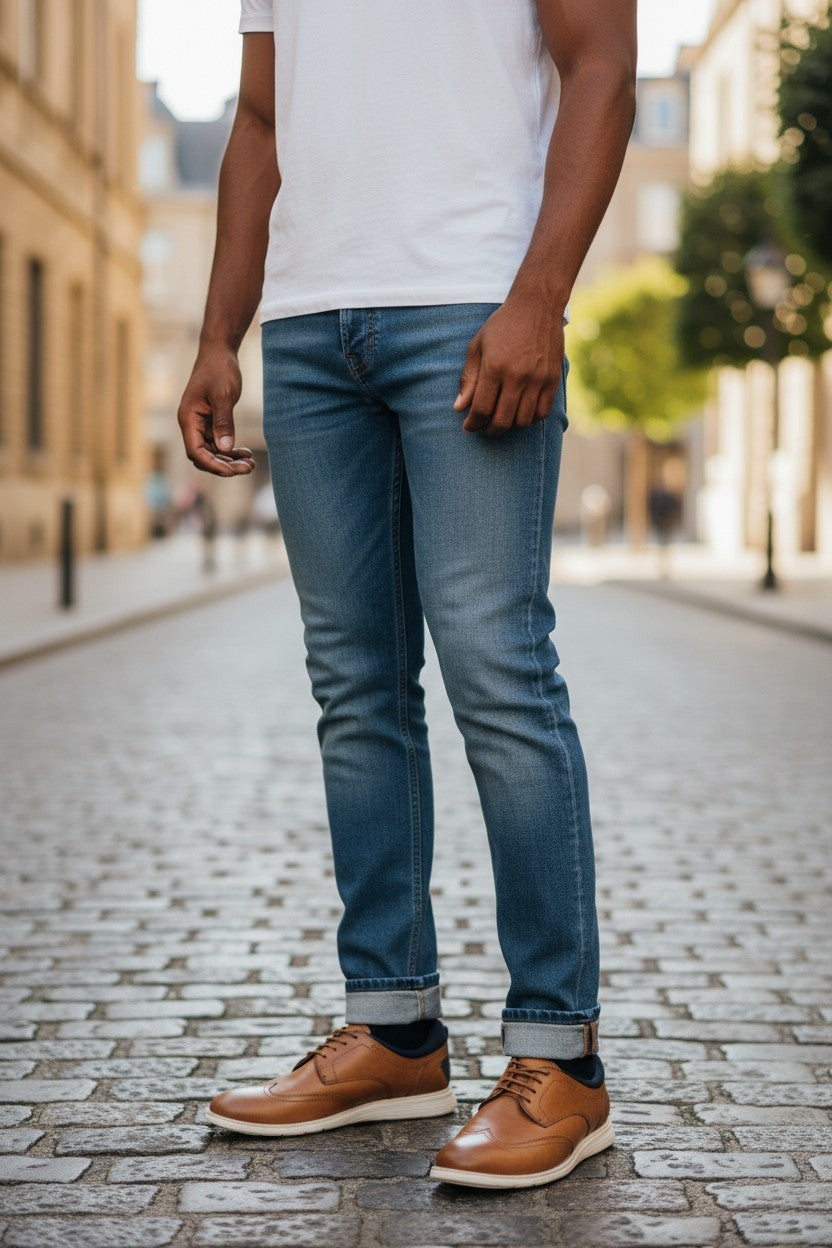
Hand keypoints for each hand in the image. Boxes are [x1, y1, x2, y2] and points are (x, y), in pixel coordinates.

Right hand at [177, 344, 255, 476]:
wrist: (219, 352)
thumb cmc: (218, 370)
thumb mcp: (223, 395)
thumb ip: (223, 422)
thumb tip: (225, 449)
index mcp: (188, 418)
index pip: (195, 452)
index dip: (213, 465)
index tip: (232, 471)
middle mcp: (191, 424)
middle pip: (204, 456)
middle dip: (224, 466)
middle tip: (248, 468)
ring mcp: (201, 424)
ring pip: (212, 452)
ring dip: (230, 460)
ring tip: (250, 464)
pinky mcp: (211, 422)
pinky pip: (219, 443)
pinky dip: (231, 450)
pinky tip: (246, 453)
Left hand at [454, 292, 564, 435]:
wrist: (537, 305)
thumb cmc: (502, 325)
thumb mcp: (478, 346)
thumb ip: (468, 378)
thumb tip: (459, 408)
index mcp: (494, 367)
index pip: (481, 409)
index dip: (473, 424)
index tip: (468, 427)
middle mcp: (517, 376)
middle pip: (502, 420)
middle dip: (488, 430)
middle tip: (483, 428)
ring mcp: (537, 379)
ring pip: (522, 421)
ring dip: (509, 427)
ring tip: (501, 421)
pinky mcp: (553, 379)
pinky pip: (542, 413)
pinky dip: (530, 420)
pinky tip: (520, 414)